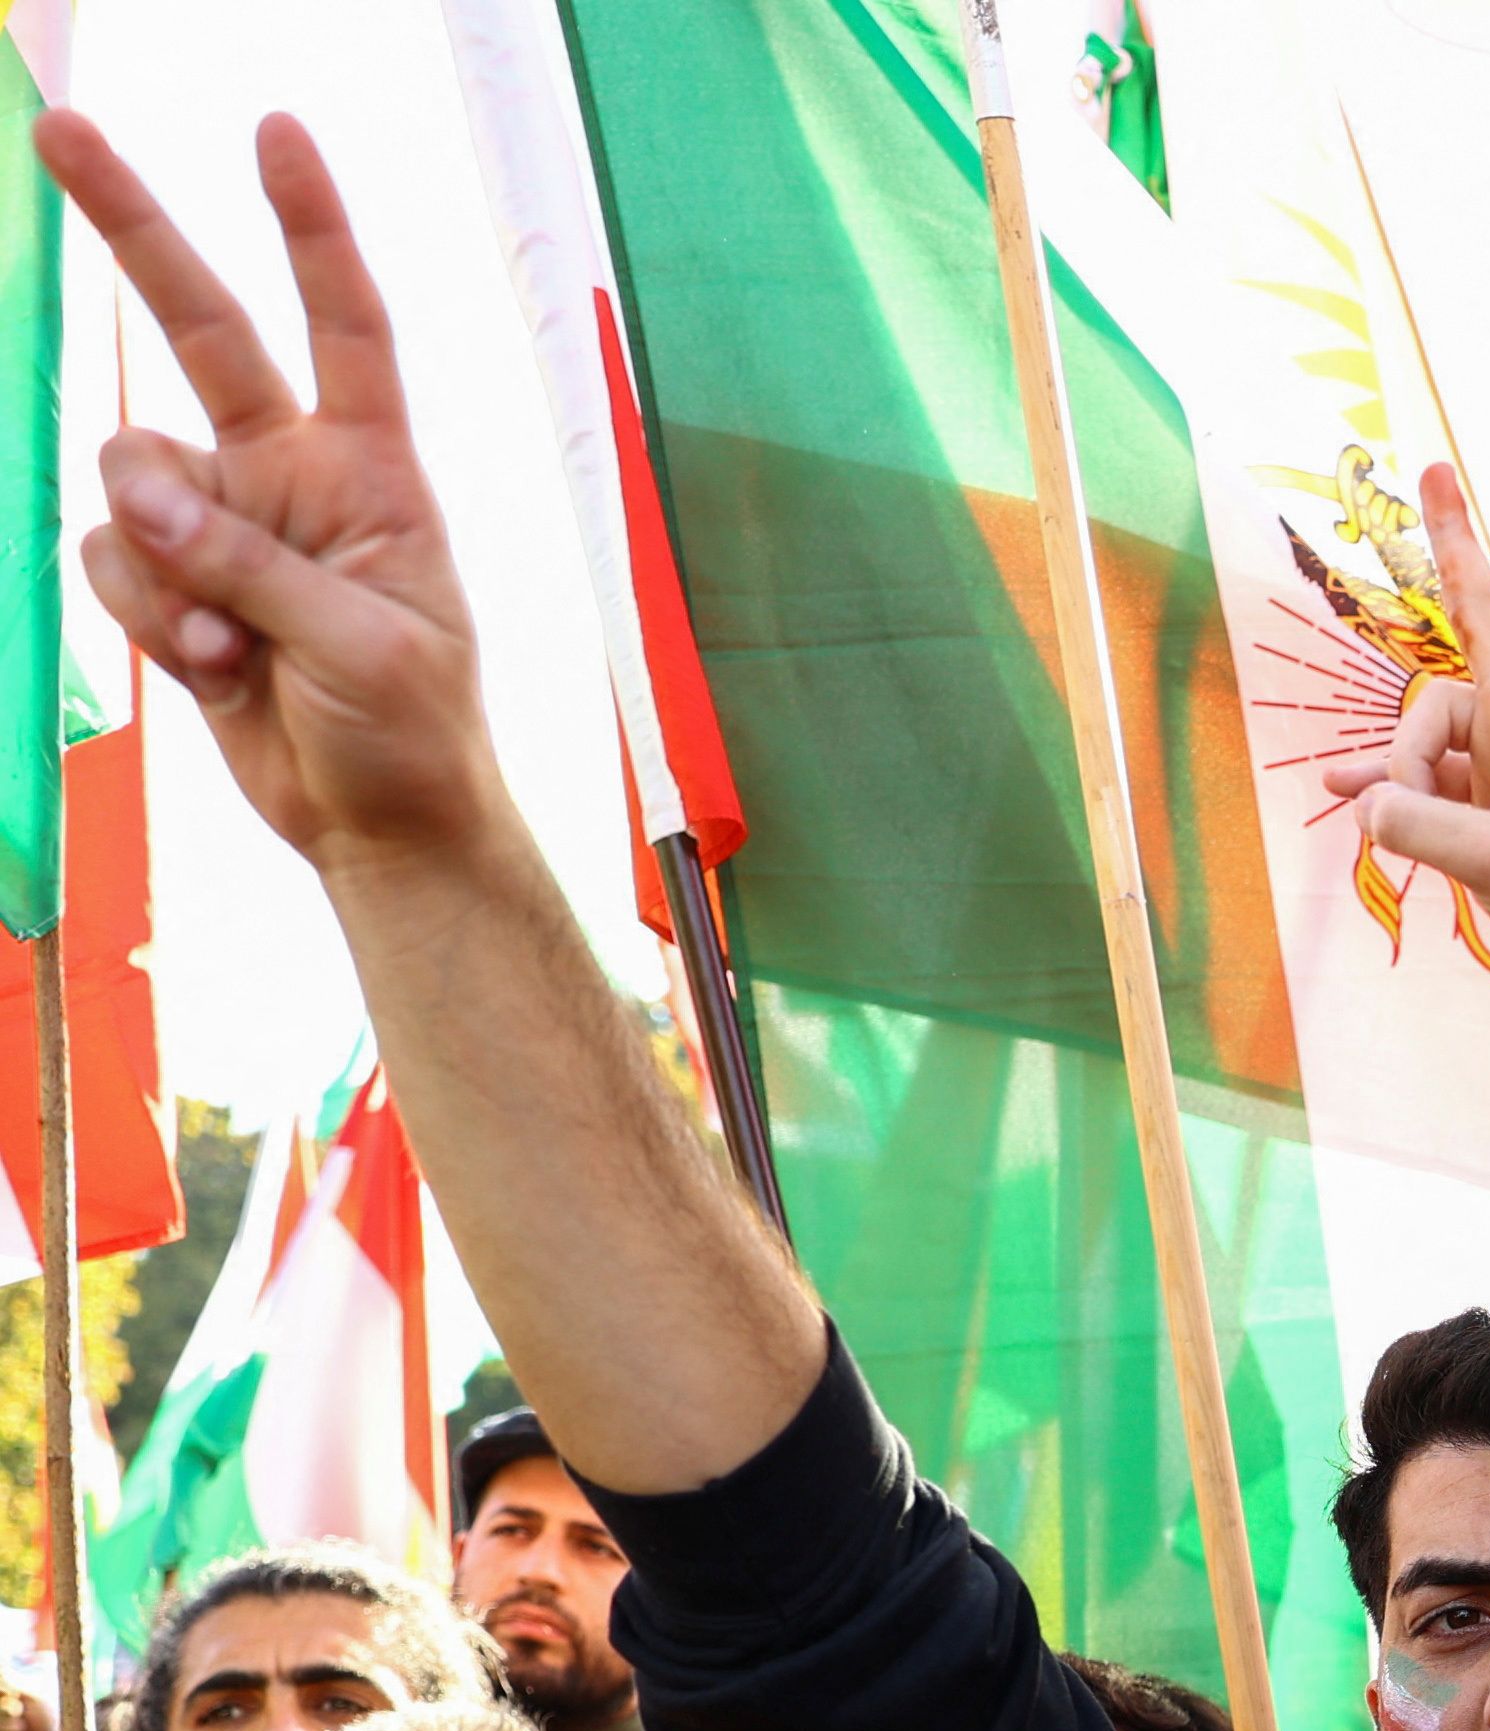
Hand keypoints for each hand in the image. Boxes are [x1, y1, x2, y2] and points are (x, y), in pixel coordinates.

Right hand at [38, 114, 502, 875]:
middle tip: (59, 125)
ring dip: (162, 563)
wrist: (379, 828)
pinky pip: (111, 558)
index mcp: (374, 472)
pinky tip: (211, 668)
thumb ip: (250, 566)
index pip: (345, 324)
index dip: (310, 227)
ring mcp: (226, 523)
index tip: (275, 131)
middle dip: (133, 228)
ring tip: (234, 644)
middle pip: (199, 329)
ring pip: (129, 475)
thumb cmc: (412, 735)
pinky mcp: (176, 580)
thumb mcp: (362, 649)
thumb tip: (142, 502)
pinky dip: (149, 614)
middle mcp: (292, 475)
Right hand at [1323, 457, 1489, 1013]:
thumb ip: (1420, 828)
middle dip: (1451, 543)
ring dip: (1400, 773)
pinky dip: (1386, 788)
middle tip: (1430, 464)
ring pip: (1421, 727)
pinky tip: (1349, 797)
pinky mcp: (1480, 791)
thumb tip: (1364, 800)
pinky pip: (1414, 773)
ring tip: (1409, 833)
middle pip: (1477, 612)